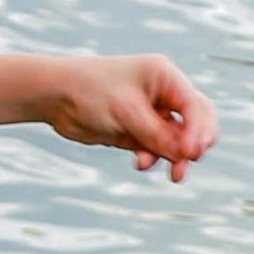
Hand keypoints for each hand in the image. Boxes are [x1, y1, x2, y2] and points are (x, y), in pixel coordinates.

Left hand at [36, 56, 214, 181]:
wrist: (55, 96)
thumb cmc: (90, 93)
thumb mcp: (128, 113)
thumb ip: (158, 135)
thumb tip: (187, 155)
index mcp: (164, 77)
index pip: (196, 106)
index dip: (199, 130)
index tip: (191, 153)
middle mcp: (162, 93)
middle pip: (194, 122)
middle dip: (194, 144)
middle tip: (190, 161)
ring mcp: (150, 113)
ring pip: (176, 139)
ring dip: (175, 157)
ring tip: (175, 176)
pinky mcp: (136, 130)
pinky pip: (156, 148)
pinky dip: (153, 157)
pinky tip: (140, 163)